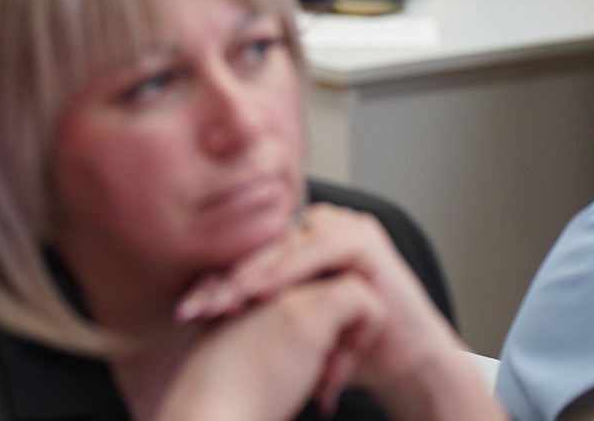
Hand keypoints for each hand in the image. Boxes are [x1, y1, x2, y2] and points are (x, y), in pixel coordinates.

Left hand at [178, 205, 501, 420]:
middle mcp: (315, 230)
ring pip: (283, 249)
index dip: (214, 282)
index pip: (247, 258)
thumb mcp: (296, 330)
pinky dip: (288, 271)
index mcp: (296, 245)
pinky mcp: (363, 238)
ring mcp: (341, 229)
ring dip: (251, 276)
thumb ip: (259, 312)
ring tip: (224, 301)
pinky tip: (263, 291)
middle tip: (196, 308)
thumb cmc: (351, 350)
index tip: (186, 310)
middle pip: (259, 251)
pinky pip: (316, 251)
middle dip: (224, 281)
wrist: (407, 365)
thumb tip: (203, 313)